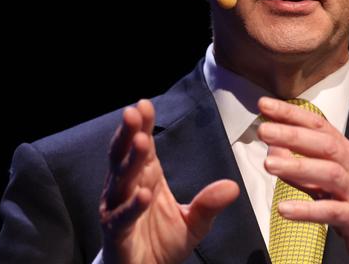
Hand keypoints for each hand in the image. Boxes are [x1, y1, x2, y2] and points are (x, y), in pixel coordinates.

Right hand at [99, 99, 239, 263]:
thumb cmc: (162, 243)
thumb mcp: (194, 223)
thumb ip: (208, 204)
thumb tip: (232, 186)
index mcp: (146, 178)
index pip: (143, 147)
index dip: (143, 125)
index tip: (145, 104)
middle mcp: (128, 189)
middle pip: (125, 156)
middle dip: (129, 133)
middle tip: (133, 111)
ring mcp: (118, 209)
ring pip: (121, 180)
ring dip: (130, 160)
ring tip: (140, 140)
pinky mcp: (116, 233)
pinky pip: (122, 217)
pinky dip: (132, 205)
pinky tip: (142, 193)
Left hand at [257, 97, 348, 263]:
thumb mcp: (325, 178)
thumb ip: (300, 163)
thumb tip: (273, 148)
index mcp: (344, 151)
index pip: (318, 125)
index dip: (292, 114)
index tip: (266, 105)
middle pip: (325, 144)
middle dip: (293, 135)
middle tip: (264, 130)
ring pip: (329, 173)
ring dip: (297, 167)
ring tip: (269, 165)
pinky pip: (331, 211)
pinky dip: (307, 210)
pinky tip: (285, 209)